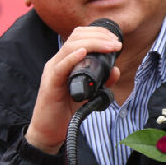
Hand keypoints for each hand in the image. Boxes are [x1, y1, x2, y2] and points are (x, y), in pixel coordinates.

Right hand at [25, 26, 121, 153]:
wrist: (49, 131)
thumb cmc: (66, 110)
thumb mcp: (89, 93)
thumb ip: (102, 82)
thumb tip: (116, 70)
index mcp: (66, 61)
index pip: (79, 36)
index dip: (97, 33)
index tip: (115, 40)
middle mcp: (57, 62)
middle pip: (75, 37)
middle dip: (98, 36)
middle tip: (116, 43)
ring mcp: (52, 71)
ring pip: (70, 47)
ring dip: (92, 43)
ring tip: (109, 46)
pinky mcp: (50, 84)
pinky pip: (60, 67)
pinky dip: (72, 58)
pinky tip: (84, 53)